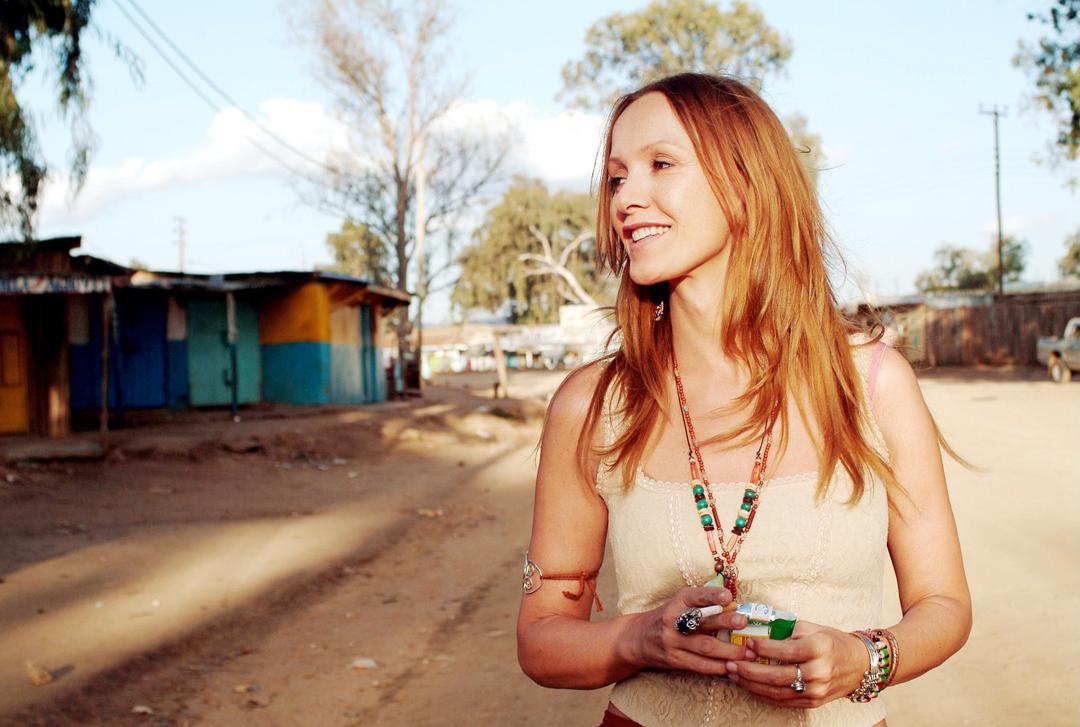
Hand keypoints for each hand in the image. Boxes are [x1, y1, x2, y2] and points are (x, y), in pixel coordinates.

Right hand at [622, 586, 754, 676]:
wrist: (637, 638)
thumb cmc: (667, 618)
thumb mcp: (679, 604)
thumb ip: (702, 604)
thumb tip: (734, 606)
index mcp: (677, 602)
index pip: (696, 596)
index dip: (712, 596)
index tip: (729, 596)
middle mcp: (673, 620)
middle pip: (703, 622)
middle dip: (725, 622)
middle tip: (744, 622)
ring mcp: (673, 641)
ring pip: (705, 647)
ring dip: (729, 651)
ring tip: (748, 652)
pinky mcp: (674, 660)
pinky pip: (700, 665)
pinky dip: (718, 667)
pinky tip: (732, 667)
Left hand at [724, 621, 867, 707]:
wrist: (858, 664)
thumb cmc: (831, 642)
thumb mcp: (811, 628)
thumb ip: (784, 629)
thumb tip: (755, 626)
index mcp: (818, 649)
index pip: (785, 650)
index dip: (763, 647)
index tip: (746, 642)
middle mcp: (818, 672)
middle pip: (777, 675)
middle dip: (749, 670)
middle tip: (730, 662)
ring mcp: (815, 690)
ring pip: (776, 691)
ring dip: (751, 684)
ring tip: (733, 673)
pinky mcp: (812, 702)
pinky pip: (782, 700)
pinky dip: (762, 693)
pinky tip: (748, 684)